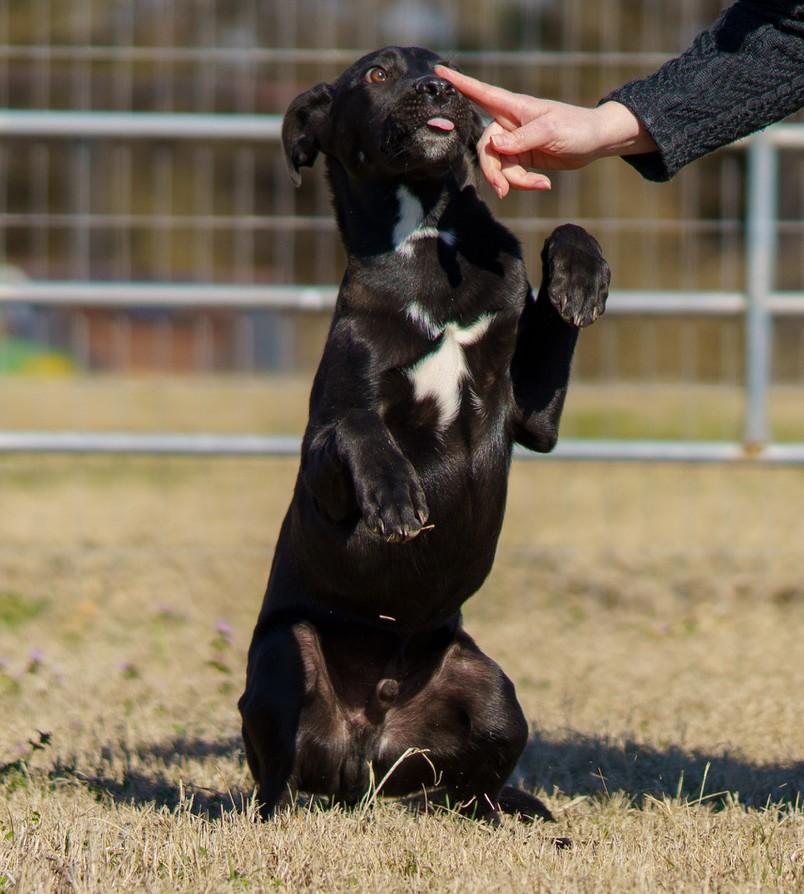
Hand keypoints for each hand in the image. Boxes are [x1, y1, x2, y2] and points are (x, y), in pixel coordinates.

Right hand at [434, 66, 655, 197]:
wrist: (595, 142)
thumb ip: (521, 138)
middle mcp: (509, 124)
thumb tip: (493, 144)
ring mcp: (514, 143)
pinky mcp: (521, 160)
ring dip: (516, 181)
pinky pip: (512, 175)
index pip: (481, 93)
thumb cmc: (576, 126)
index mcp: (514, 108)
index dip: (459, 84)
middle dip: (493, 171)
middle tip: (503, 191)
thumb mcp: (550, 130)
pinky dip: (526, 184)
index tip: (438, 73)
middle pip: (486, 148)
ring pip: (499, 166)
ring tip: (540, 186)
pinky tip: (544, 184)